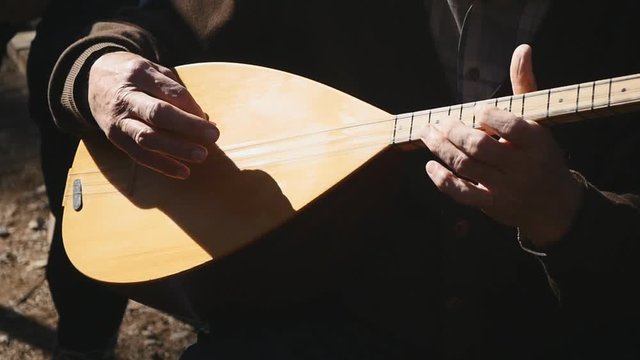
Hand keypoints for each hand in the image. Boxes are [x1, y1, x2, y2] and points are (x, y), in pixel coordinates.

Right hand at [87, 51, 218, 178]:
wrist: (91, 79)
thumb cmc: (134, 76)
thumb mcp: (154, 70)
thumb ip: (177, 92)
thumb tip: (204, 119)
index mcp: (139, 74)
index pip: (171, 93)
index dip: (193, 108)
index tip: (209, 121)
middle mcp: (126, 97)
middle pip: (158, 113)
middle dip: (189, 126)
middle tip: (214, 136)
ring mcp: (118, 120)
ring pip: (148, 137)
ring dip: (177, 149)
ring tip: (201, 155)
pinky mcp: (115, 138)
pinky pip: (139, 155)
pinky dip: (162, 165)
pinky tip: (183, 172)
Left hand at [420, 44, 582, 247]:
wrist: (553, 204)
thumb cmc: (540, 155)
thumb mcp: (538, 121)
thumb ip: (524, 86)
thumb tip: (522, 49)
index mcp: (537, 142)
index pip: (510, 126)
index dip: (487, 116)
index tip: (476, 110)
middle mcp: (522, 167)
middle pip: (478, 146)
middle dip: (453, 131)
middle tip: (439, 121)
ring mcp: (505, 189)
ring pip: (465, 167)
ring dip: (441, 149)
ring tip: (427, 134)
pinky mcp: (491, 205)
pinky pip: (461, 193)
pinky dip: (442, 180)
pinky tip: (431, 165)